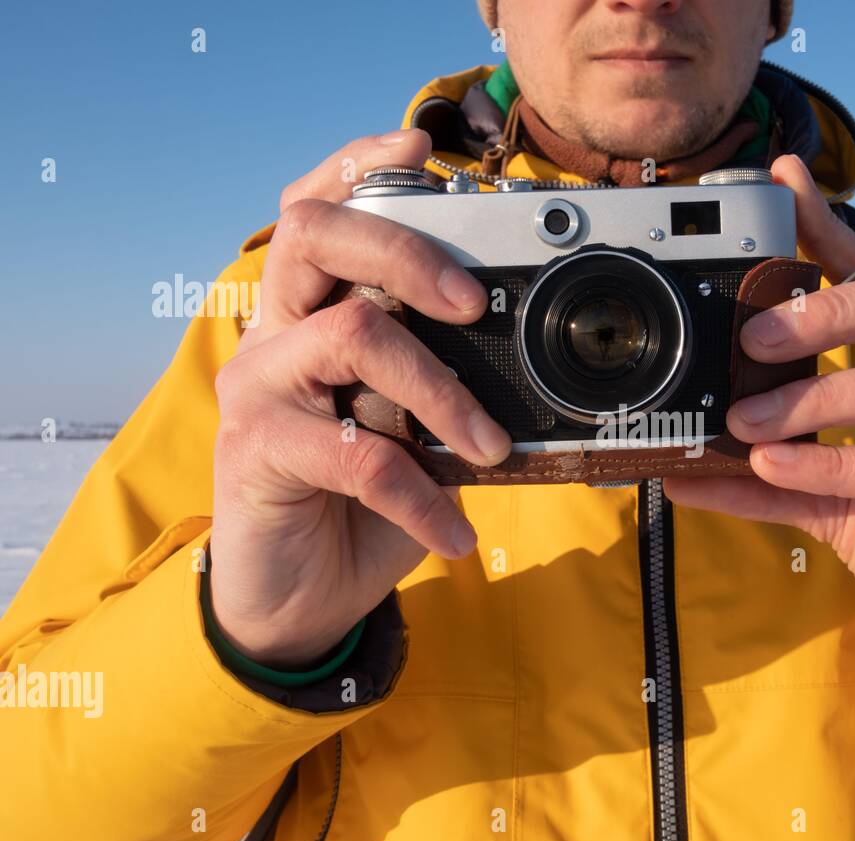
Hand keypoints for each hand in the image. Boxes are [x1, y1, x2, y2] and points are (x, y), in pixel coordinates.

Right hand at [209, 130, 511, 668]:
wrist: (301, 595)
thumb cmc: (361, 503)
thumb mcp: (411, 430)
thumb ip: (437, 380)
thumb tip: (512, 354)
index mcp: (312, 314)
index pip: (319, 212)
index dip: (359, 166)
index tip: (420, 145)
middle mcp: (275, 335)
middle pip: (317, 238)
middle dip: (408, 251)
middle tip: (474, 302)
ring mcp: (259, 388)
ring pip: (353, 337)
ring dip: (442, 392)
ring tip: (491, 447)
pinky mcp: (257, 451)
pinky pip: (357, 455)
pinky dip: (422, 494)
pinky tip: (455, 534)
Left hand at [665, 154, 854, 673]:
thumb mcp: (829, 493)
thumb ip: (766, 471)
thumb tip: (679, 466)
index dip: (832, 230)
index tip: (780, 183)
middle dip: (830, 306)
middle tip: (751, 330)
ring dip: (816, 397)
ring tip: (745, 419)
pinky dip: (832, 463)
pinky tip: (777, 465)